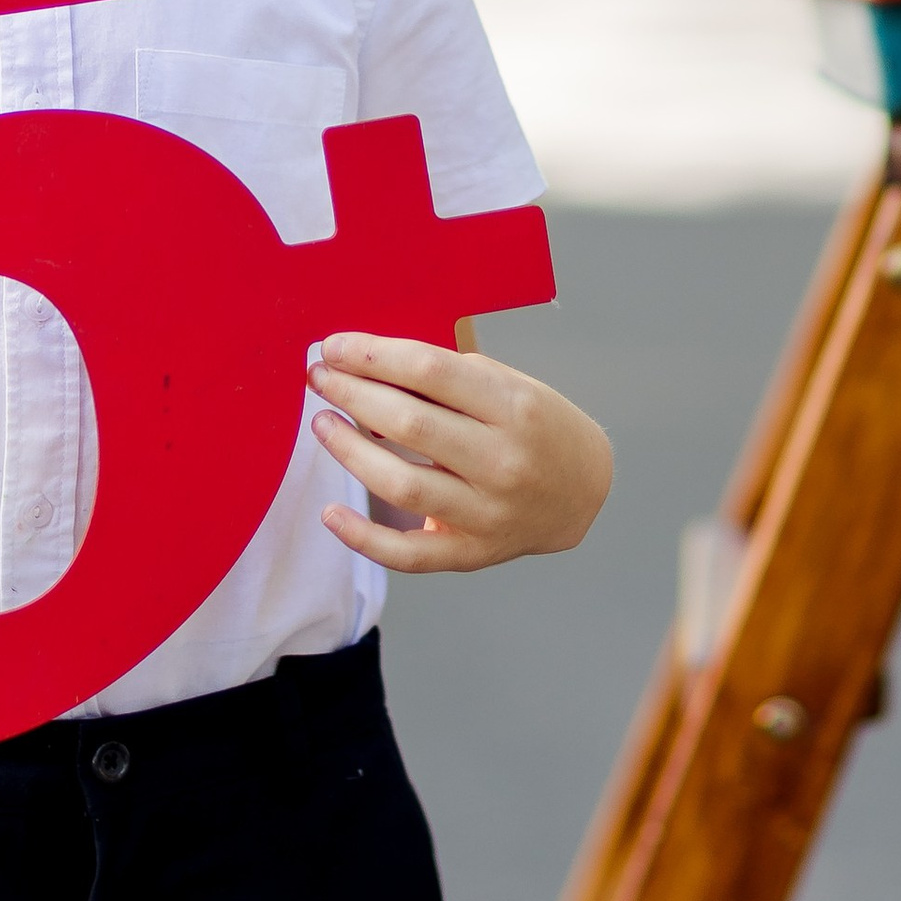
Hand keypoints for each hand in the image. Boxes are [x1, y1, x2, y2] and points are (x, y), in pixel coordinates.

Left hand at [308, 334, 612, 573]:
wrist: (582, 492)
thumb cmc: (536, 427)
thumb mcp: (510, 385)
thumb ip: (449, 376)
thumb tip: (368, 361)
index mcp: (515, 407)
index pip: (431, 370)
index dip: (373, 355)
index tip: (335, 346)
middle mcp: (503, 461)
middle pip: (410, 424)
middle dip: (353, 394)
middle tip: (319, 378)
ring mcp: (487, 513)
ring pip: (402, 485)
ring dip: (350, 452)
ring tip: (322, 424)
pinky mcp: (472, 553)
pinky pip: (408, 554)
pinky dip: (363, 537)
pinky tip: (332, 512)